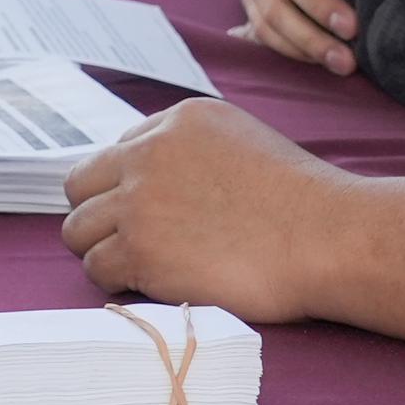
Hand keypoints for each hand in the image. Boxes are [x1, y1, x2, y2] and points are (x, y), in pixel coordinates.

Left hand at [59, 99, 342, 318]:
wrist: (326, 237)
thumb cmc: (301, 202)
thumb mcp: (243, 142)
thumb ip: (193, 152)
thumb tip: (159, 183)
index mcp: (177, 120)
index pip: (120, 151)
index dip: (130, 186)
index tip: (153, 212)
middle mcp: (149, 153)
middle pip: (81, 185)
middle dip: (99, 213)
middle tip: (130, 241)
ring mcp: (139, 202)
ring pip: (78, 230)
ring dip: (103, 250)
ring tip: (141, 266)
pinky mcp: (140, 250)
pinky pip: (96, 268)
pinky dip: (116, 281)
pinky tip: (149, 284)